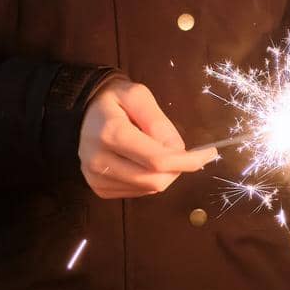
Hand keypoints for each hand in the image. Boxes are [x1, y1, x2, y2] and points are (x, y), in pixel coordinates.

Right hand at [78, 78, 217, 198]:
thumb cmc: (114, 99)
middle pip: (155, 180)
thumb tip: (177, 150)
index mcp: (112, 134)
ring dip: (164, 174)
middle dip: (178, 169)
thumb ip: (159, 122)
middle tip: (185, 153)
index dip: (187, 161)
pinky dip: (149, 180)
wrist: (81, 112)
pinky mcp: (98, 188)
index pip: (158, 160)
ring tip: (158, 151)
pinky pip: (137, 193)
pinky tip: (143, 162)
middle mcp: (100, 161)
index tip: (208, 154)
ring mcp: (96, 178)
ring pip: (148, 189)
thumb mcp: (138, 96)